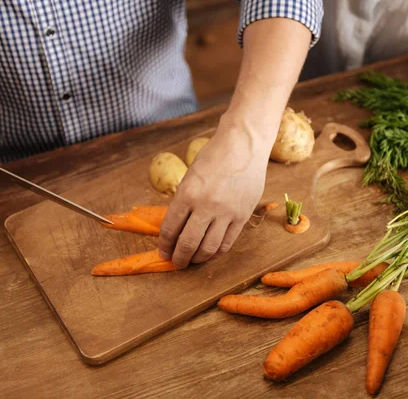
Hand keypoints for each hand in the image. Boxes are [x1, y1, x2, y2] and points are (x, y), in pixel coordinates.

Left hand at [157, 116, 269, 267]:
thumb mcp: (190, 176)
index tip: (163, 252)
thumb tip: (177, 227)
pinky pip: (227, 242)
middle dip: (179, 257)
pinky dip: (216, 252)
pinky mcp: (242, 216)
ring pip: (208, 248)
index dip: (165, 245)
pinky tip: (210, 252)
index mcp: (188, 193)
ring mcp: (226, 213)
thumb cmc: (214, 156)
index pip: (171, 228)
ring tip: (192, 260)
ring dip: (197, 258)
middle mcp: (206, 205)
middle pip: (188, 243)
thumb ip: (184, 201)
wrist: (244, 145)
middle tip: (176, 261)